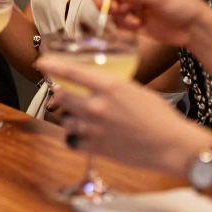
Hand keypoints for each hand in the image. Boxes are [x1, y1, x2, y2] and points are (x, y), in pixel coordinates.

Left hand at [37, 56, 207, 174]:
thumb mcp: (136, 90)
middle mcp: (97, 106)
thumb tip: (97, 88)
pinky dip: (74, 137)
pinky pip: (71, 140)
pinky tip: (83, 135)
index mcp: (109, 86)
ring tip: (79, 117)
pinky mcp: (95, 148)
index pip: (72, 71)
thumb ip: (113, 88)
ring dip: (68, 116)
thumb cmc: (160, 116)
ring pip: (65, 119)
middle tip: (64, 94)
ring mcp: (94, 128)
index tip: (41, 63)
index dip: (52, 66)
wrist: (170, 145)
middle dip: (61, 94)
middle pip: (62, 96)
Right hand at [92, 0, 211, 48]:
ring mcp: (131, 3)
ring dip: (119, 17)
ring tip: (136, 22)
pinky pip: (117, 22)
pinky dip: (124, 26)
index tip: (106, 3)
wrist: (194, 28)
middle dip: (108, 5)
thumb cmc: (181, 4)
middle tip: (117, 12)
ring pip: (110, 9)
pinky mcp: (132, 19)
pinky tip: (139, 26)